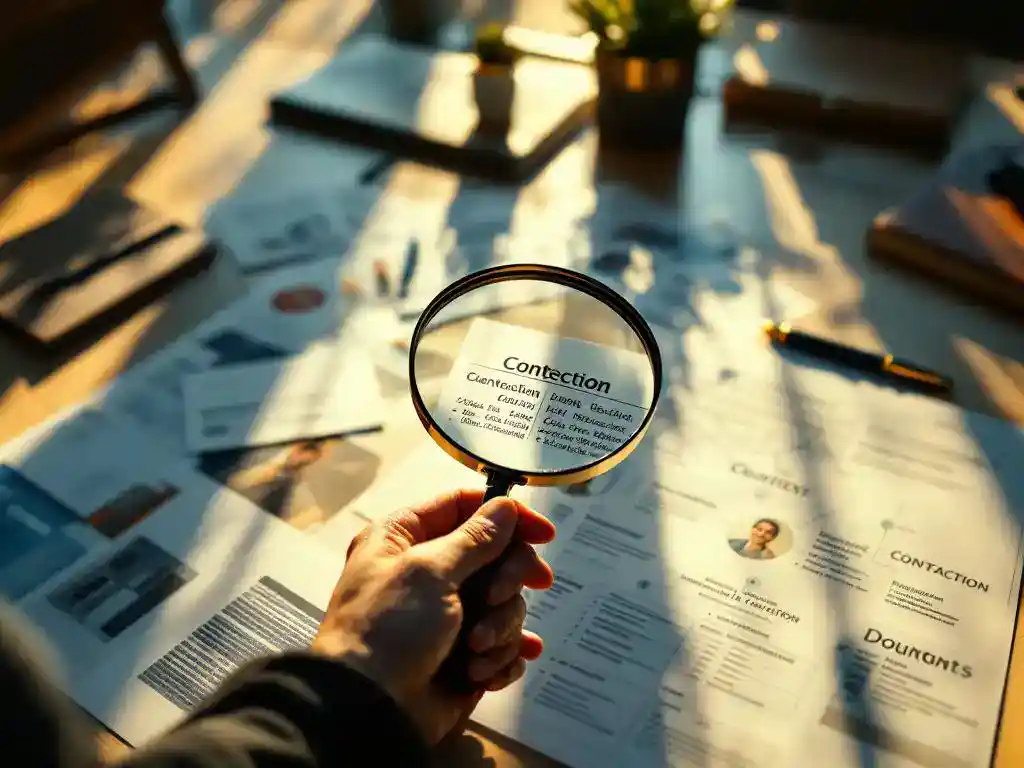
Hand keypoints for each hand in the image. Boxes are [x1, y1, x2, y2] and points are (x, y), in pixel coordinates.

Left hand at [313, 490, 554, 744]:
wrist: (369, 710)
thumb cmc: (389, 628)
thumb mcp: (429, 573)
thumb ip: (475, 538)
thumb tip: (505, 506)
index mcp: (406, 539)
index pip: (465, 508)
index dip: (507, 516)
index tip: (544, 534)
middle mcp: (429, 573)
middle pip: (496, 556)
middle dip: (506, 579)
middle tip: (497, 597)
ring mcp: (449, 616)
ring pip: (505, 604)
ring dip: (499, 626)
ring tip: (475, 647)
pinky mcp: (465, 656)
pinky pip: (503, 645)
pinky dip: (500, 657)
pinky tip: (486, 670)